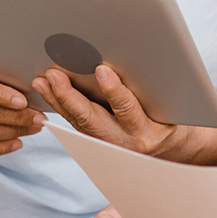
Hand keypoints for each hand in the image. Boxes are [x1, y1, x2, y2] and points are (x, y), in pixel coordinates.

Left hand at [36, 66, 179, 157]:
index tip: (102, 70)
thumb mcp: (171, 108)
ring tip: (42, 81)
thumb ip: (152, 90)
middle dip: (69, 96)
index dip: (114, 90)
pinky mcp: (97, 143)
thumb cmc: (173, 123)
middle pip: (90, 119)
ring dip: (58, 101)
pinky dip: (62, 108)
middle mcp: (124, 142)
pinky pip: (76, 125)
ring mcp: (107, 146)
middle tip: (54, 76)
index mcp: (146, 133)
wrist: (173, 152)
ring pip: (77, 123)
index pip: (127, 109)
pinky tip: (50, 93)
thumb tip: (125, 65)